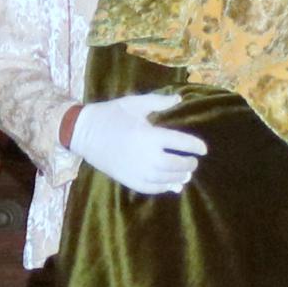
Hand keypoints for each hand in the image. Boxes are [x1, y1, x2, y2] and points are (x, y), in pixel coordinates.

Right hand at [69, 91, 207, 195]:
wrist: (83, 132)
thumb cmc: (111, 114)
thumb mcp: (135, 104)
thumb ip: (159, 102)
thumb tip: (179, 99)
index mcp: (150, 135)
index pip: (182, 143)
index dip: (196, 146)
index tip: (204, 149)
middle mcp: (147, 156)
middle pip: (177, 164)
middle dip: (189, 164)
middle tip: (194, 162)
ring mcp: (137, 170)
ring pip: (167, 178)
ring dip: (179, 177)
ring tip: (186, 175)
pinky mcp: (129, 179)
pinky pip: (152, 188)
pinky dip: (164, 187)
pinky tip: (170, 185)